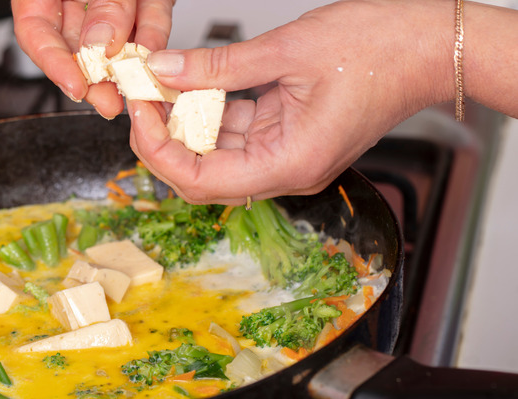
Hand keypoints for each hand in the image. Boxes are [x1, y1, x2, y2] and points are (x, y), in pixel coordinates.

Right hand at [11, 0, 173, 118]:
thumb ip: (101, 0)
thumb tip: (102, 41)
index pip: (35, 32)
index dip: (53, 64)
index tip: (75, 87)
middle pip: (77, 43)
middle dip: (97, 76)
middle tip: (110, 101)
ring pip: (116, 36)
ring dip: (128, 65)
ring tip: (137, 88)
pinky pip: (147, 17)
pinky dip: (153, 38)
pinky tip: (154, 56)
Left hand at [128, 0, 454, 203]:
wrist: (428, 48)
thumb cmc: (381, 49)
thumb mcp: (287, 49)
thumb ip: (217, 65)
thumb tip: (164, 71)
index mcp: (290, 163)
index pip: (202, 181)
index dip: (160, 151)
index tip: (139, 112)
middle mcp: (287, 172)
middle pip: (203, 176)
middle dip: (165, 140)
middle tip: (142, 99)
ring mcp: (287, 158)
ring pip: (216, 157)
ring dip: (185, 126)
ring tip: (162, 87)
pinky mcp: (287, 139)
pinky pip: (236, 136)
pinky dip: (210, 114)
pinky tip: (193, 86)